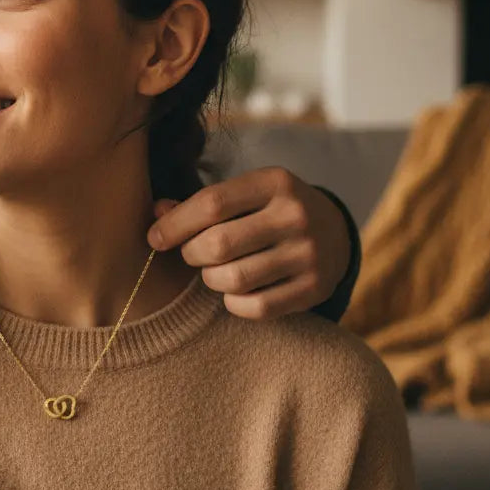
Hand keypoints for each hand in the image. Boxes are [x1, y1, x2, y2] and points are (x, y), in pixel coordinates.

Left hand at [147, 167, 350, 318]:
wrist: (334, 232)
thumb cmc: (269, 210)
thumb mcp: (244, 194)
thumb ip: (200, 203)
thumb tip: (156, 213)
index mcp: (275, 182)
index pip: (211, 203)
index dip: (174, 224)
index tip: (155, 237)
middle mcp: (296, 215)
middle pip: (218, 244)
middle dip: (191, 253)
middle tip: (191, 253)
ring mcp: (310, 253)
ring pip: (234, 279)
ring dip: (210, 279)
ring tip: (214, 270)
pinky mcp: (315, 288)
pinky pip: (257, 307)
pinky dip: (234, 303)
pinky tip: (234, 291)